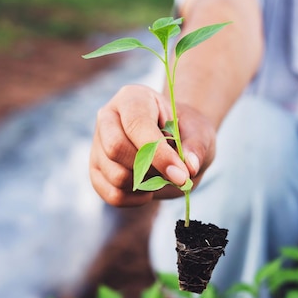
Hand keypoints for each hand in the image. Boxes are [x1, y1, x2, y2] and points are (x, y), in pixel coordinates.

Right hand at [89, 84, 215, 206]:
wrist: (176, 142)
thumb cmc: (187, 132)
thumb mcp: (200, 133)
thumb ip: (196, 148)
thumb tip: (189, 167)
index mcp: (132, 98)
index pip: (136, 125)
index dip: (159, 153)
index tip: (182, 174)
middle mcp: (108, 117)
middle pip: (116, 149)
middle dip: (150, 169)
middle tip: (173, 174)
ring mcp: (98, 145)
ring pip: (115, 175)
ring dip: (145, 185)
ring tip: (161, 175)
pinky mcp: (96, 170)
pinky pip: (112, 195)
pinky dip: (135, 199)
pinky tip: (149, 190)